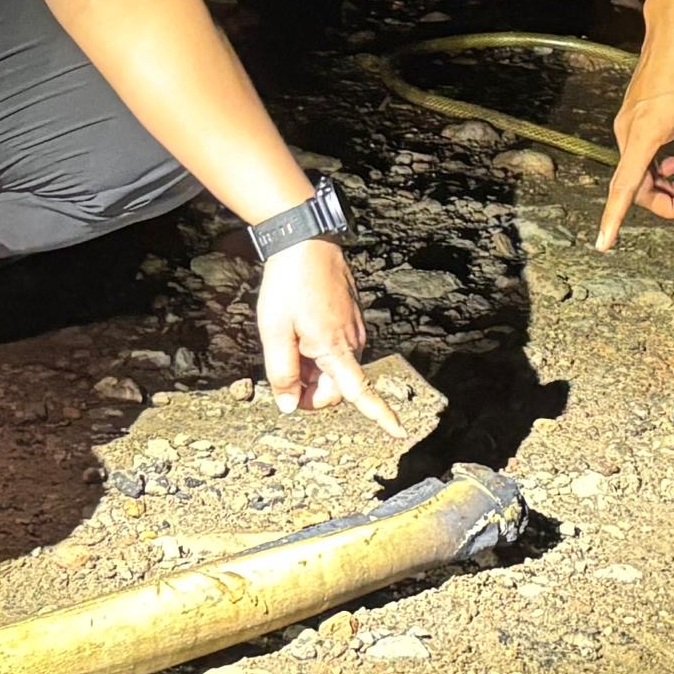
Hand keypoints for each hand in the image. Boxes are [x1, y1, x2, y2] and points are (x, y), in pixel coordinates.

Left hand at [254, 239, 401, 436]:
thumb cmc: (287, 286)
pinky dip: (318, 349)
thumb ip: (282, 373)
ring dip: (314, 368)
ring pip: (335, 366)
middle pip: (337, 387)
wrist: (304, 240)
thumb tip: (290, 407)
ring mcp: (354, 326)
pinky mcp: (351, 314)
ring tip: (290, 338)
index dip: (381, 416)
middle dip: (312, 391)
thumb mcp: (274, 332)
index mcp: (336, 349)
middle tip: (283, 373)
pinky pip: (337, 345)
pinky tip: (300, 324)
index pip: (361, 392)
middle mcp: (353, 340)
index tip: (399, 433)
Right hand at [595, 29, 673, 247]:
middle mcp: (627, 132)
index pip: (625, 188)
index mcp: (643, 136)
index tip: (604, 242)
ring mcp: (626, 124)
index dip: (614, 218)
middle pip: (636, 184)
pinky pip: (639, 152)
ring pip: (638, 169)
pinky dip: (656, 164)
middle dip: (663, 199)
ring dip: (662, 182)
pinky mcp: (631, 117)